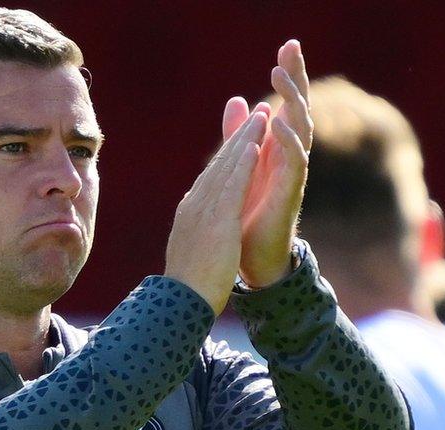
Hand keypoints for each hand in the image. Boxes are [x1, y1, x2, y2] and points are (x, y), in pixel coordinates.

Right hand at [164, 111, 267, 313]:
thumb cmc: (188, 285)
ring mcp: (204, 211)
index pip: (212, 176)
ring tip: (262, 117)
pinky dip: (243, 164)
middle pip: (220, 164)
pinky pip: (233, 187)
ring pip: (227, 168)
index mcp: (191, 212)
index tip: (244, 135)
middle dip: (239, 136)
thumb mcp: (192, 251)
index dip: (229, 152)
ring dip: (245, 140)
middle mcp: (195, 205)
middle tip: (257, 112)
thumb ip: (197, 234)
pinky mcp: (217, 221)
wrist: (182, 302)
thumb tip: (198, 230)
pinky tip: (255, 147)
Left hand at [222, 40, 312, 287]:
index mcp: (277, 146)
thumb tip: (240, 99)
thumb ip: (240, 134)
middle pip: (300, 107)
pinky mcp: (290, 192)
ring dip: (292, 101)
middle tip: (291, 47)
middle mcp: (289, 155)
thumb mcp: (242, 165)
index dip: (290, 74)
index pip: (287, 101)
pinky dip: (287, 140)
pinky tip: (278, 122)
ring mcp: (292, 173)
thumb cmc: (250, 213)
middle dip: (296, 77)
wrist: (252, 257)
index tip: (288, 44)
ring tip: (279, 75)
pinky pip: (295, 161)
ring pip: (300, 129)